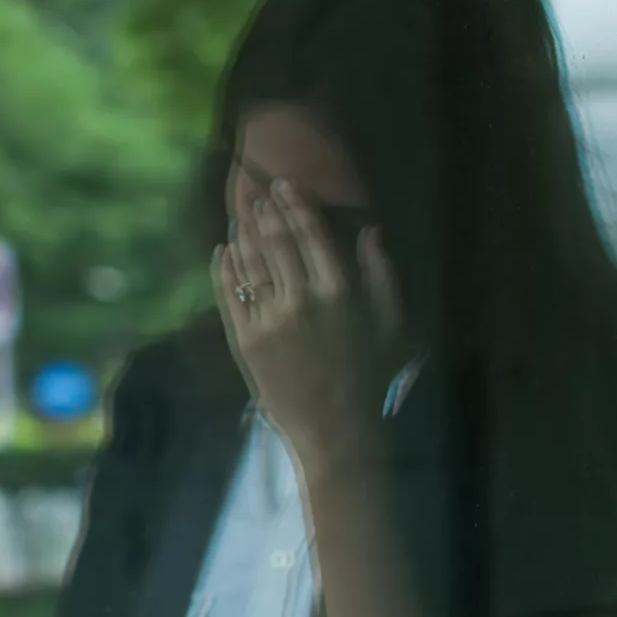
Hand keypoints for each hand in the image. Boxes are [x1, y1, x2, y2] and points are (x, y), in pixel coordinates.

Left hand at [214, 177, 407, 464]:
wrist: (337, 431)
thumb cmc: (372, 378)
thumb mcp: (393, 325)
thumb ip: (383, 274)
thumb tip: (371, 231)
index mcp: (341, 291)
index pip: (311, 232)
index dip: (295, 203)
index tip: (284, 185)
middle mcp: (303, 299)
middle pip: (276, 241)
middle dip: (264, 211)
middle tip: (256, 194)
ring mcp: (270, 320)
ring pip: (250, 262)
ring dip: (242, 233)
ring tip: (239, 216)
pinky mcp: (247, 341)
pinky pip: (229, 293)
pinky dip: (224, 267)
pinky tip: (223, 251)